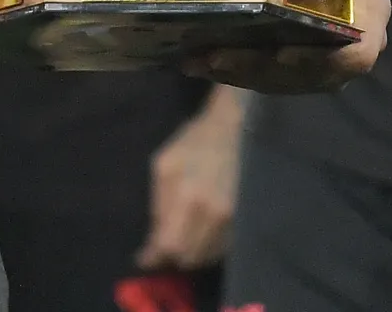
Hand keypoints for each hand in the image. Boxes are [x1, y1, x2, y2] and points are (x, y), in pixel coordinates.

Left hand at [135, 87, 244, 271]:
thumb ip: (159, 205)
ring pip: (207, 256)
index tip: (144, 260)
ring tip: (180, 240)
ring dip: (190, 253)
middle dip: (171, 256)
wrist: (237, 131)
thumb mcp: (164, 166)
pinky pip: (223, 249)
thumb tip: (154, 240)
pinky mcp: (247, 222)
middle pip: (189, 256)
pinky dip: (208, 247)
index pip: (170, 244)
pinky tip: (200, 235)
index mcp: (188, 197)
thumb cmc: (194, 143)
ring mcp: (235, 220)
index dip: (155, 257)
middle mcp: (214, 215)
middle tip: (160, 249)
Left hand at [190, 0, 391, 92]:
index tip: (283, 56)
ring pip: (280, 81)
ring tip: (193, 59)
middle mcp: (348, 45)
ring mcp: (320, 60)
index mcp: (367, 14)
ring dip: (236, 72)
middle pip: (306, 75)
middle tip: (214, 56)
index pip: (355, 54)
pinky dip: (229, 69)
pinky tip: (190, 59)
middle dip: (259, 70)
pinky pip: (262, 77)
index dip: (323, 62)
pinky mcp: (292, 65)